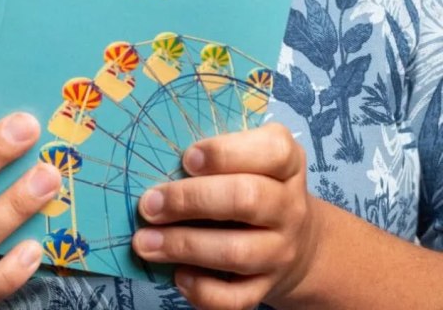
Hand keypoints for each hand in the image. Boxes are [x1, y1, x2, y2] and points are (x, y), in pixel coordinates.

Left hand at [132, 123, 320, 309]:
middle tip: (150, 204)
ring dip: (184, 246)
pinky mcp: (266, 287)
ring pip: (236, 252)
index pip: (272, 151)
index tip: (187, 158)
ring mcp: (281, 251)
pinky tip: (178, 276)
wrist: (299, 244)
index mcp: (287, 163)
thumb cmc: (257, 184)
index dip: (226, 153)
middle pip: (247, 198)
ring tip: (145, 241)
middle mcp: (289, 207)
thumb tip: (162, 159)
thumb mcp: (251, 157)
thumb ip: (217, 153)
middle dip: (190, 200)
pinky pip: (236, 297)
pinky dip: (203, 290)